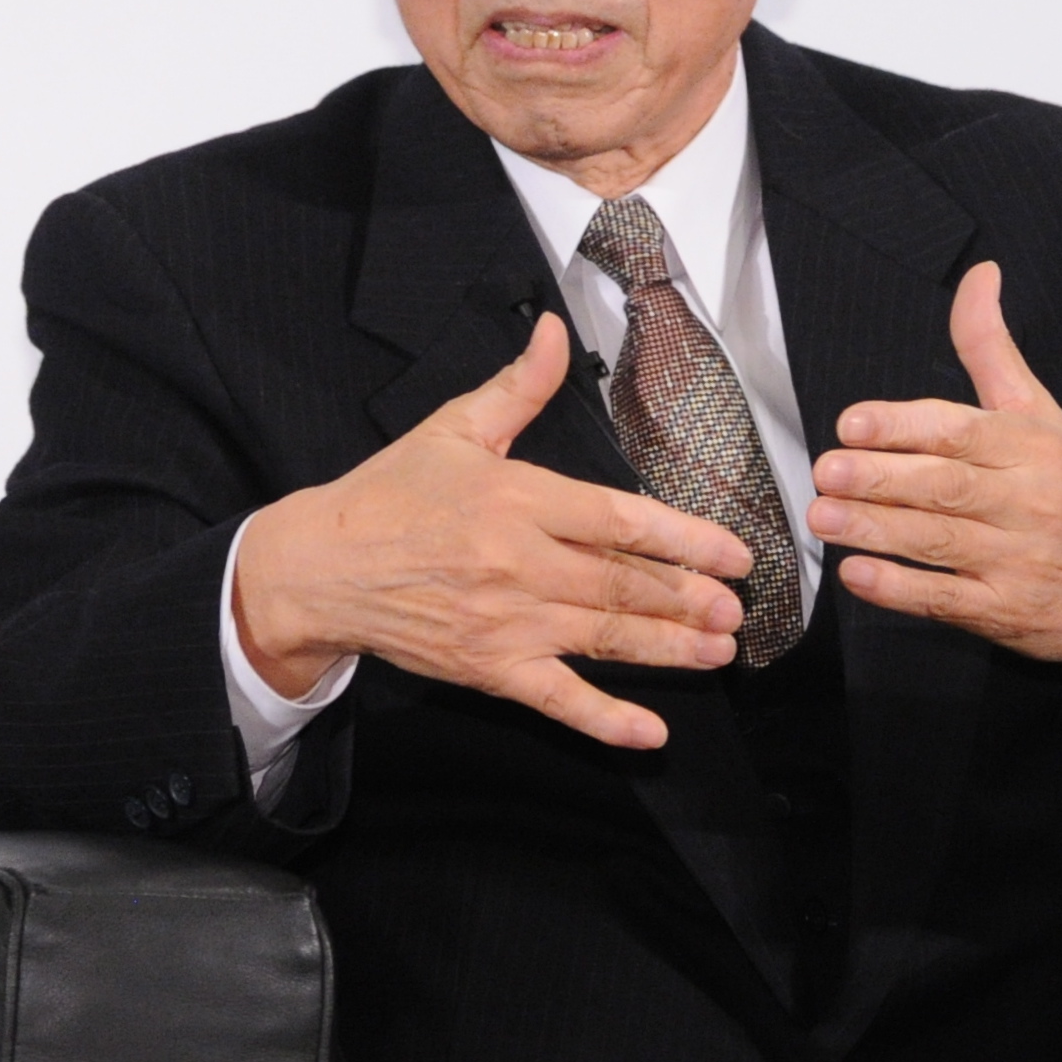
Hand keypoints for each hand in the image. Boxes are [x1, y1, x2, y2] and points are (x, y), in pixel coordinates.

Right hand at [233, 313, 750, 748]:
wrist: (322, 567)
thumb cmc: (391, 494)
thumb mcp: (453, 428)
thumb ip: (518, 386)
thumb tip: (554, 328)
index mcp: (518, 499)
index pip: (618, 520)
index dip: (684, 538)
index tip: (734, 553)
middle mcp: (518, 563)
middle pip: (622, 584)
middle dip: (688, 599)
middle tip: (739, 610)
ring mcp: (505, 622)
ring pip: (604, 638)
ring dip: (668, 649)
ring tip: (719, 652)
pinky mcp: (488, 669)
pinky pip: (558, 699)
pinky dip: (605, 719)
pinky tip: (651, 734)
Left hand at [808, 262, 1061, 697]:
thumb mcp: (1042, 414)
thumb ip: (993, 348)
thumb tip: (980, 274)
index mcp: (1032, 446)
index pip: (962, 431)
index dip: (904, 426)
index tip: (852, 423)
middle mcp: (1028, 501)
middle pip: (945, 486)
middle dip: (879, 478)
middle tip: (825, 470)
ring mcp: (1018, 561)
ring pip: (938, 542)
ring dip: (876, 530)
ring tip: (823, 516)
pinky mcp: (1005, 612)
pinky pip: (946, 600)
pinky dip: (899, 589)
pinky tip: (857, 574)